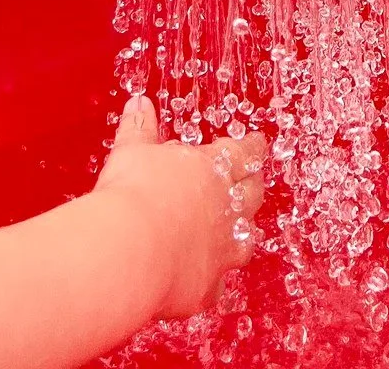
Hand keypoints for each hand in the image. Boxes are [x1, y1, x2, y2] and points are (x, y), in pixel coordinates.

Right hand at [96, 95, 266, 319]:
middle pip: (252, 195)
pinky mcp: (207, 285)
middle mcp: (225, 207)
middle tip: (254, 183)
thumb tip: (139, 103)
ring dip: (243, 234)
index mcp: (212, 168)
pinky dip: (213, 281)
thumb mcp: (132, 151)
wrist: (130, 249)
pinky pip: (217, 284)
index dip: (252, 148)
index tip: (258, 144)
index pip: (244, 153)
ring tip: (243, 232)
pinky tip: (208, 281)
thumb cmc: (132, 193)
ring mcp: (221, 249)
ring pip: (245, 240)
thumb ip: (139, 127)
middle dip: (254, 188)